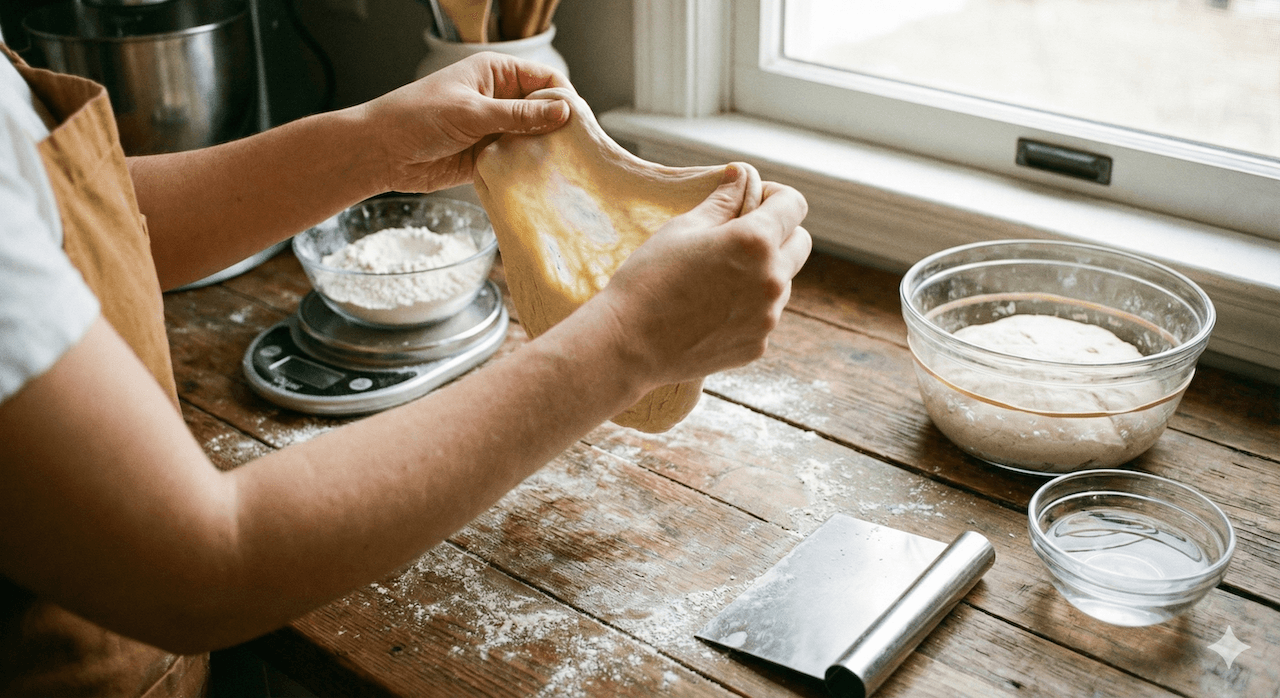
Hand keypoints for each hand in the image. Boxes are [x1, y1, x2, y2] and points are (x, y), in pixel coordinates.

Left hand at [360, 52, 571, 192]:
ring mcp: (496, 130)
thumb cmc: (416, 117)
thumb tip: (563, 112)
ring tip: (561, 168)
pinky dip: (529, 171)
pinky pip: (519, 163)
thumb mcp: (472, 111)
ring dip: (544, 153)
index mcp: (496, 74)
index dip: (563, 99)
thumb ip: (519, 116)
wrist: (381, 152)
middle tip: (575, 150)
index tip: (577, 122)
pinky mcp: (490, 158)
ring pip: (534, 140)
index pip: (545, 80)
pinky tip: (539, 180)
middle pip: (545, 112)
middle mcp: (500, 100)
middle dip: (559, 129)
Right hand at [586, 165, 811, 388]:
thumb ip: (722, 201)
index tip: (752, 200)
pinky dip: (748, 307)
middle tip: (738, 236)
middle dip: (778, 232)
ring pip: (782, 281)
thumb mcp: (682, 228)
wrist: (628, 345)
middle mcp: (772, 280)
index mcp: (755, 242)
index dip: (774, 195)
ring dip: (763, 272)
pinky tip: (710, 309)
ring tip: (716, 278)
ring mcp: (768, 317)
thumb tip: (742, 175)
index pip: (794, 204)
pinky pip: (764, 315)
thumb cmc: (648, 279)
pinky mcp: (758, 345)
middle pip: (800, 242)